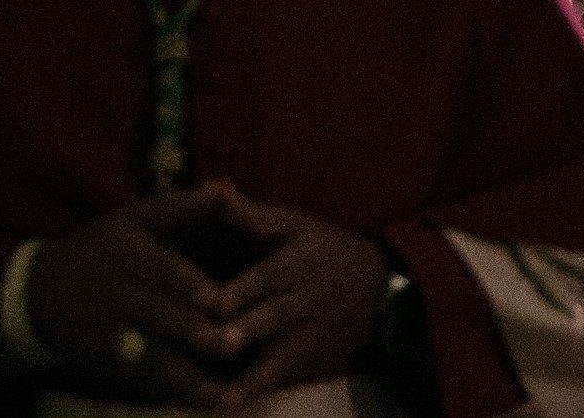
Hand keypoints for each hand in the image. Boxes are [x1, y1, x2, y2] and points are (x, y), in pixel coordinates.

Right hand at [26, 184, 235, 405]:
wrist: (39, 292)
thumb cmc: (103, 247)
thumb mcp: (135, 218)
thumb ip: (182, 206)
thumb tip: (225, 188)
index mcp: (133, 260)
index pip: (164, 275)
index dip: (192, 290)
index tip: (223, 302)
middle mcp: (123, 300)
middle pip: (161, 320)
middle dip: (196, 335)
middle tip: (234, 344)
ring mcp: (115, 337)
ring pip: (154, 361)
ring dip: (190, 379)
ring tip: (226, 396)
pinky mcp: (111, 364)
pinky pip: (144, 384)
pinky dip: (174, 396)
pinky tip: (208, 405)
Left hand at [208, 187, 385, 406]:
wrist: (379, 286)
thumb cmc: (322, 250)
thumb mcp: (293, 225)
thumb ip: (248, 214)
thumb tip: (209, 187)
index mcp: (295, 264)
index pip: (265, 277)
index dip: (237, 290)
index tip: (205, 302)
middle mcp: (303, 302)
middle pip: (272, 319)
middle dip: (247, 332)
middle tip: (218, 344)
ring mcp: (309, 337)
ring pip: (278, 360)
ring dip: (250, 379)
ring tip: (220, 399)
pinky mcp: (312, 362)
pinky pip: (283, 380)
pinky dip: (257, 393)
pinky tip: (227, 406)